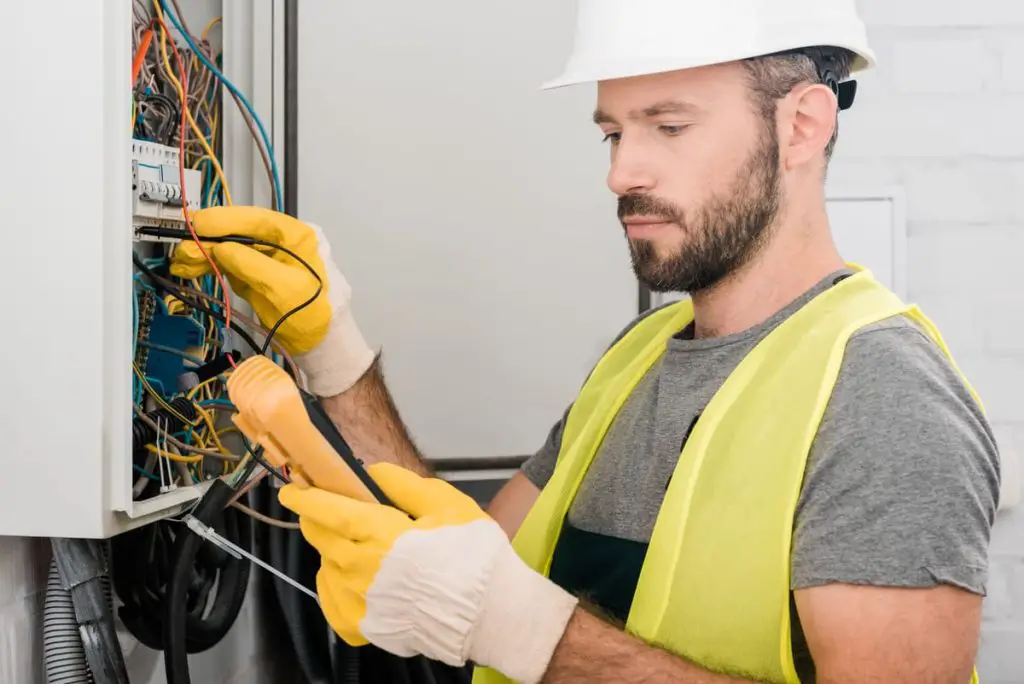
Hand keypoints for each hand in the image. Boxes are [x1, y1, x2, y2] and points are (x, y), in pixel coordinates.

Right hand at [170, 206, 375, 395]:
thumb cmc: (318, 316)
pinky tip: (192, 267)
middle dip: (209, 240)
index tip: (200, 224)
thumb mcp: (287, 289)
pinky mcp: (257, 276)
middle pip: (240, 233)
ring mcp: (268, 259)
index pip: (258, 220)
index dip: (226, 220)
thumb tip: (223, 249)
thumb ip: (254, 266)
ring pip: (231, 249)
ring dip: (204, 254)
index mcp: (299, 236)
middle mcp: (283, 242)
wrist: (322, 346)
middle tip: (183, 248)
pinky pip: (229, 265)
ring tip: (182, 261)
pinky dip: (210, 266)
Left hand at [279, 463, 578, 683]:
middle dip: (317, 521)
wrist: (493, 614)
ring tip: (352, 545)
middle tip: (321, 511)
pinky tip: (347, 579)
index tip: (292, 491)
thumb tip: (374, 472)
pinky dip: (333, 589)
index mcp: (383, 535)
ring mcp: (363, 603)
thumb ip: (405, 485)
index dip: (307, 499)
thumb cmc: (475, 556)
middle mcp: (364, 570)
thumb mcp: (448, 505)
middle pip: (324, 538)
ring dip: (332, 552)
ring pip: (328, 569)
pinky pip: (335, 606)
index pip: (331, 511)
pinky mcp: (368, 629)